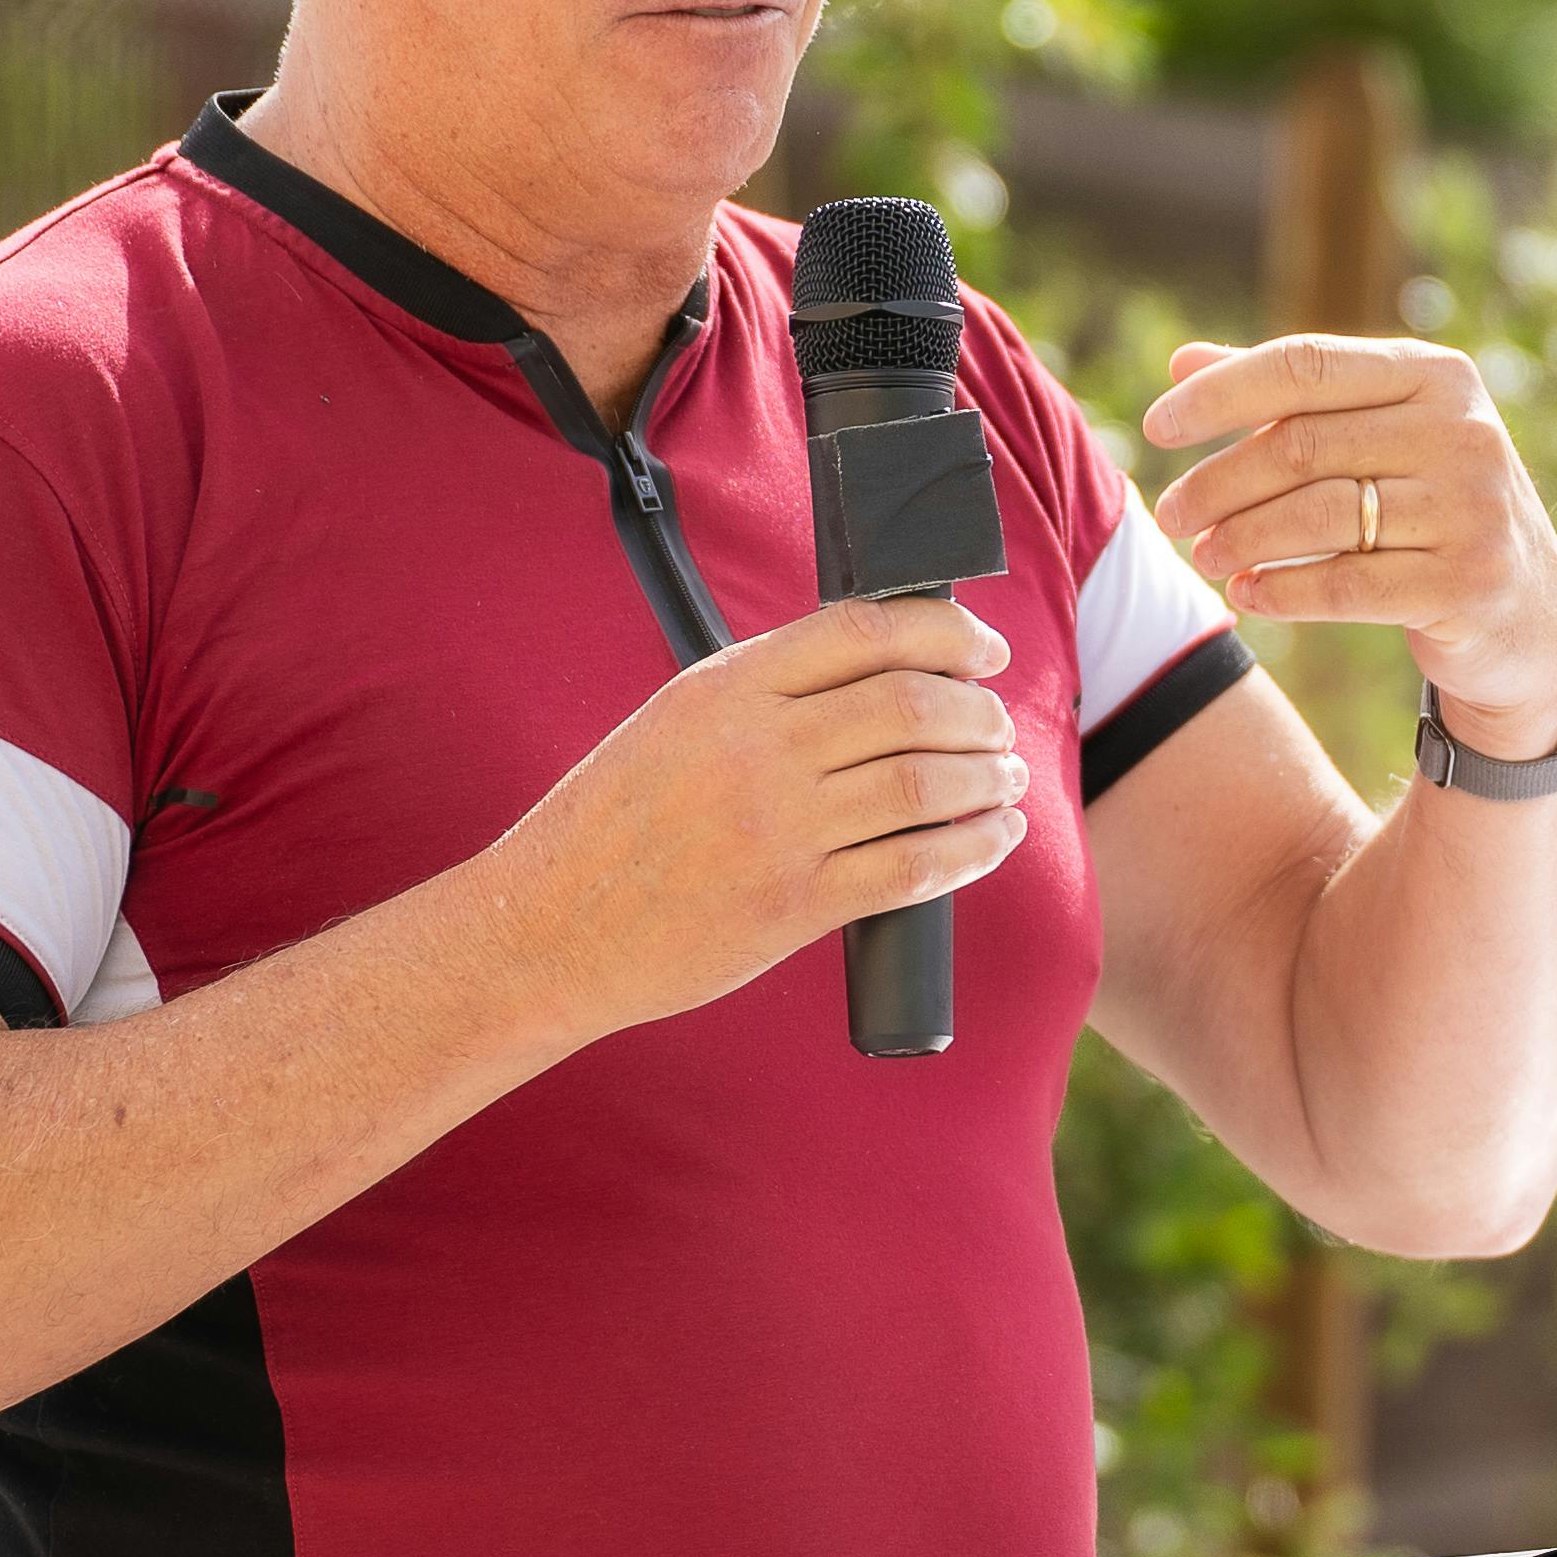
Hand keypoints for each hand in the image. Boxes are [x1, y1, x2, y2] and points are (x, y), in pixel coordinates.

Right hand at [484, 596, 1029, 1033]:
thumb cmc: (614, 823)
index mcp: (727, 687)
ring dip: (988, 779)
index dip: (948, 633)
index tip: (987, 651)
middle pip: (912, 705)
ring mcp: (778, 828)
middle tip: (1000, 727)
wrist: (549, 927)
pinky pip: (913, 868)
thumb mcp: (675, 722)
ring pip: (925, 785)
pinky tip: (994, 839)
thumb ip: (766, 693)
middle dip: (980, 714)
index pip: (866, 630)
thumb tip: (877, 671)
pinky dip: (973, 850)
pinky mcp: (793, 904)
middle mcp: (758, 749)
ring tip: (1007, 779)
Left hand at [1141, 333, 1556, 756]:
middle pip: (1304, 446)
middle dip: (1220, 482)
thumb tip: (1183, 363)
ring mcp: (1473, 507)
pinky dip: (1283, 592)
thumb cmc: (1431, 510)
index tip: (1155, 428)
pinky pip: (1346, 584)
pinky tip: (1247, 595)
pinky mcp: (1468, 582)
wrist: (1525, 618)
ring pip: (1319, 516)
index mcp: (1438, 375)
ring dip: (1243, 539)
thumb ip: (1291, 399)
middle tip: (1172, 515)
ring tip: (1203, 556)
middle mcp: (1464, 430)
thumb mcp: (1378, 438)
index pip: (1306, 365)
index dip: (1221, 395)